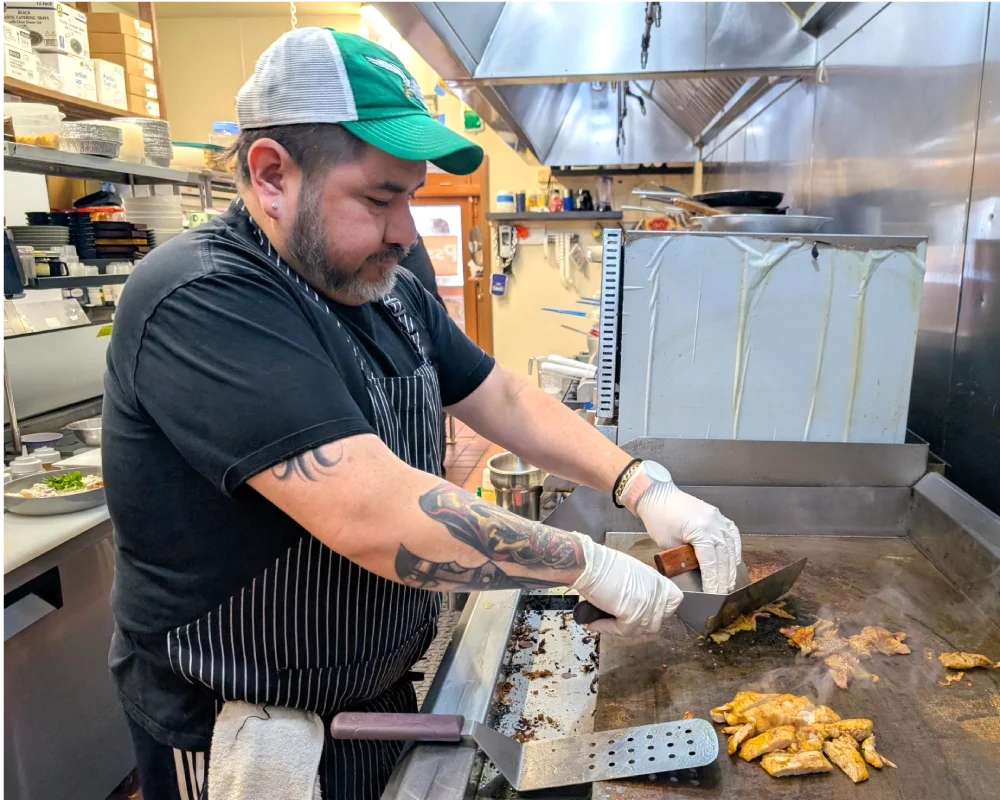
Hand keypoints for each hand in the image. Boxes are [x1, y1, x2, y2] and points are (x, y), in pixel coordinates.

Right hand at [571, 534, 682, 635]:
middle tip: (618, 622)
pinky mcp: (633, 614)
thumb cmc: (601, 564)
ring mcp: (647, 604)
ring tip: (604, 622)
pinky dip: (607, 629)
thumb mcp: (630, 572)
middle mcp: (656, 592)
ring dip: (621, 628)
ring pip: (640, 629)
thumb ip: (640, 588)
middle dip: (637, 624)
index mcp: (657, 580)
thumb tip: (635, 603)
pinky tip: (595, 623)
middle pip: (656, 621)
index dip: (662, 611)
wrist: (588, 564)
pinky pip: (623, 630)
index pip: (675, 601)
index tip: (647, 613)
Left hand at [620, 461, 741, 593]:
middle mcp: (713, 523)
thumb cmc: (658, 518)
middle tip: (723, 593)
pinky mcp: (717, 515)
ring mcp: (717, 518)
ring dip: (730, 566)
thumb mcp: (668, 544)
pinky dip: (734, 549)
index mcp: (700, 529)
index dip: (713, 580)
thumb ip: (684, 559)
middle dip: (723, 577)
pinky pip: (732, 534)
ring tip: (729, 582)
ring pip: (731, 547)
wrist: (656, 495)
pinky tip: (734, 561)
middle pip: (724, 557)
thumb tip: (696, 574)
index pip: (711, 562)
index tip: (713, 594)